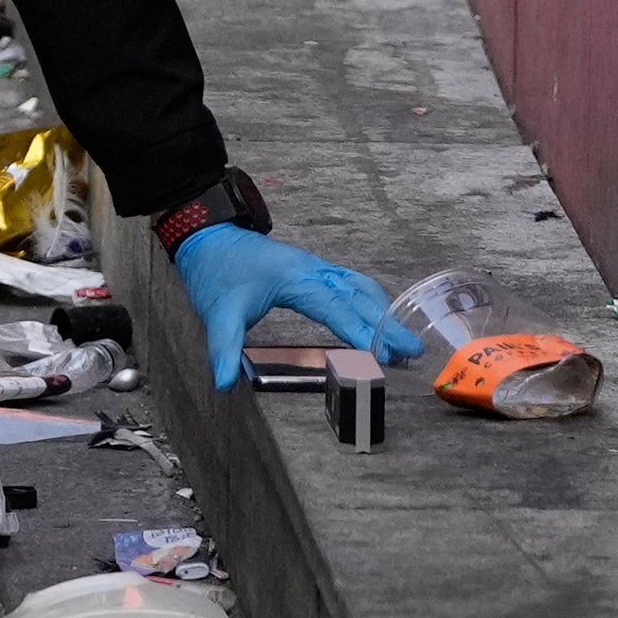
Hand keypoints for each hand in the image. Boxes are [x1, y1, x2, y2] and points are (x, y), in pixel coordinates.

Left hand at [165, 223, 430, 388]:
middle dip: (385, 324)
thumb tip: (225, 383)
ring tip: (403, 339)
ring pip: (358, 287)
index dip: (359, 331)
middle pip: (357, 296)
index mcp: (295, 279)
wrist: (207, 234)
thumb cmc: (216, 271)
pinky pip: (349, 282)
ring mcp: (314, 267)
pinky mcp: (312, 269)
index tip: (382, 353)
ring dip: (381, 312)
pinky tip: (377, 313)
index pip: (335, 308)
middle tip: (410, 350)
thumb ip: (224, 347)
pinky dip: (369, 300)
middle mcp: (312, 270)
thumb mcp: (218, 312)